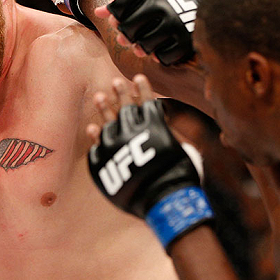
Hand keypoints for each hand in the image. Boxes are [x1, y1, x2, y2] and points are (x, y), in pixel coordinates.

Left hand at [87, 75, 211, 249]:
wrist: (165, 202)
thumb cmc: (182, 176)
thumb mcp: (187, 150)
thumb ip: (176, 136)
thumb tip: (174, 130)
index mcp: (153, 126)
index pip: (146, 101)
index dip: (142, 89)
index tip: (138, 77)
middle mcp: (131, 133)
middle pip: (123, 108)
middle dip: (121, 93)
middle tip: (116, 82)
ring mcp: (114, 148)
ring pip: (106, 124)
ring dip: (104, 109)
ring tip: (100, 96)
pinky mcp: (103, 164)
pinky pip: (96, 147)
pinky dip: (95, 137)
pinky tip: (92, 129)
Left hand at [105, 0, 215, 65]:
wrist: (200, 2)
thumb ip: (121, 2)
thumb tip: (97, 13)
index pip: (119, 8)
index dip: (116, 19)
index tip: (120, 23)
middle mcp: (163, 2)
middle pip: (128, 29)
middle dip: (126, 36)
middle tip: (128, 39)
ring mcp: (175, 21)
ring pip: (143, 46)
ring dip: (141, 48)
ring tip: (142, 46)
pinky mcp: (186, 39)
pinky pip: (163, 57)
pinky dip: (159, 57)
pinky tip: (159, 51)